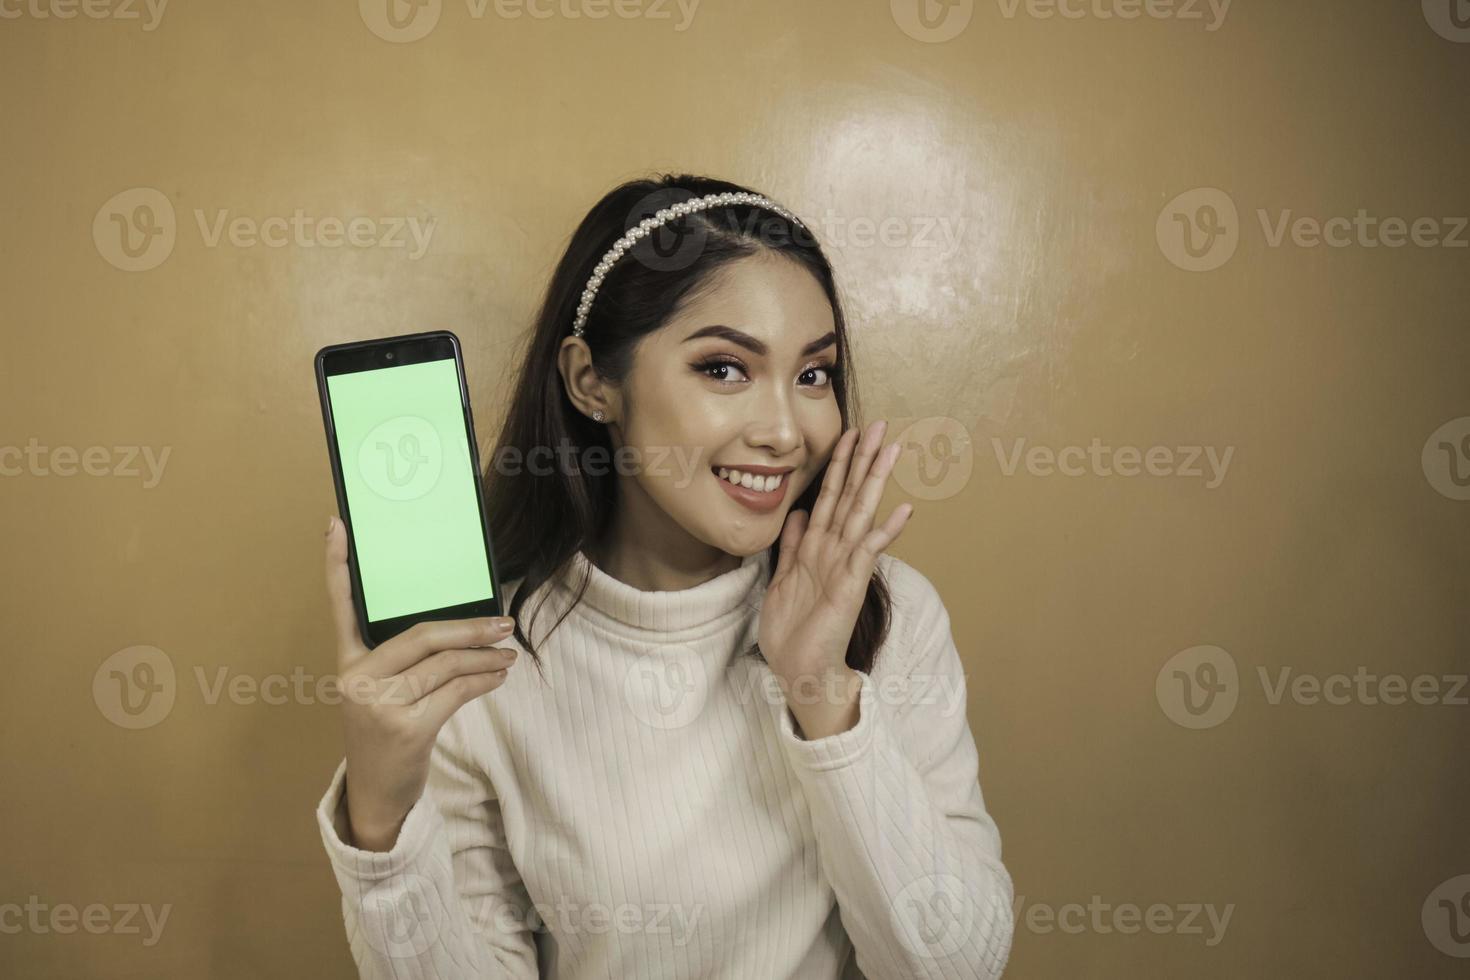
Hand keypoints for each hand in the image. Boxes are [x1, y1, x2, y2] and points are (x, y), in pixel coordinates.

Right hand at [323, 516, 518, 850]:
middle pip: (422, 635)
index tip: (337, 524)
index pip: (339, 606)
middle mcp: (358, 680)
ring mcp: (380, 705)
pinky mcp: (407, 729)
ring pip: (447, 664)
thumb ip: (403, 660)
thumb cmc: (385, 733)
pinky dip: (484, 681)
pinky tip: (498, 676)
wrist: (376, 794)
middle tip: (503, 621)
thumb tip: (459, 626)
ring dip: (486, 658)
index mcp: (347, 663)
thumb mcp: (381, 693)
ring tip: (507, 654)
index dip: (336, 565)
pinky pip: (457, 692)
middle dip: (470, 627)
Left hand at [758, 421, 912, 735]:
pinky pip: (869, 551)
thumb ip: (792, 545)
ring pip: (861, 513)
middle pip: (851, 495)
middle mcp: (835, 549)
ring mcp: (846, 564)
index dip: (838, 464)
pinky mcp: (851, 584)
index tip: (848, 433)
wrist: (801, 668)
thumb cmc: (793, 629)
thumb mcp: (783, 579)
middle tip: (879, 426)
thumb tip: (797, 513)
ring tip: (893, 450)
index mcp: (816, 546)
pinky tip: (905, 509)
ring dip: (876, 482)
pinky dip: (886, 530)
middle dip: (863, 460)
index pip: (830, 495)